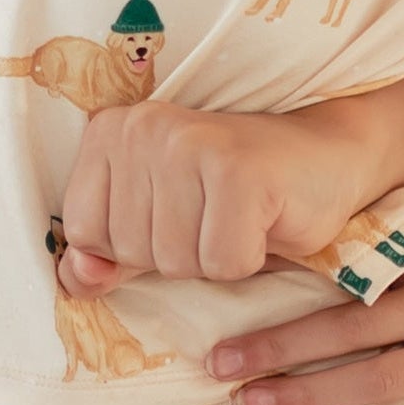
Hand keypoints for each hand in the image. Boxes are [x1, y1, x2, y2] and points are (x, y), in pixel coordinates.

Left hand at [59, 103, 380, 292]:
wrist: (324, 160)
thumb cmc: (231, 198)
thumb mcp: (154, 225)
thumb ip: (105, 256)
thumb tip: (79, 277)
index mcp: (109, 132)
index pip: (83, 232)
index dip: (131, 249)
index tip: (175, 215)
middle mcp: (142, 126)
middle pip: (130, 251)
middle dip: (177, 256)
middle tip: (214, 216)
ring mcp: (190, 143)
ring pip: (174, 263)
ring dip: (214, 260)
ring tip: (238, 218)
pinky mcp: (239, 170)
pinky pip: (223, 264)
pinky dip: (248, 260)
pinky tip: (263, 222)